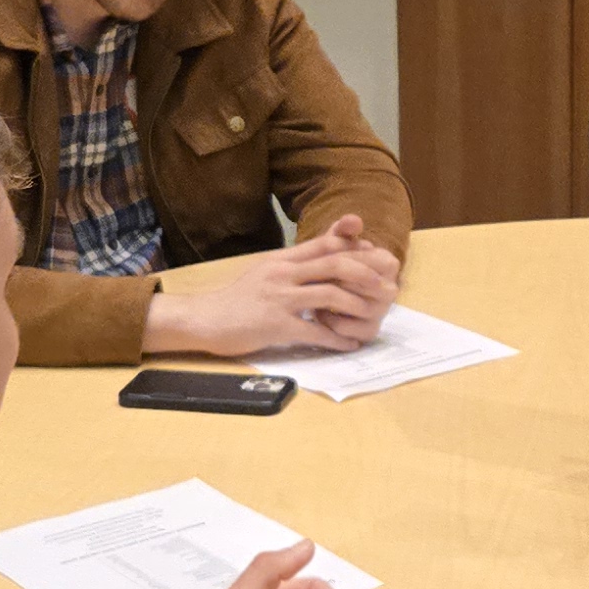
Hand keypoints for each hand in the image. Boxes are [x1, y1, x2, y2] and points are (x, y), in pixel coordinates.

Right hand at [146, 221, 401, 357]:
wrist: (203, 319)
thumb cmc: (236, 299)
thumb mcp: (264, 271)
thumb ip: (292, 267)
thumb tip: (320, 264)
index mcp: (282, 259)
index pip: (326, 243)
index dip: (355, 248)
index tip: (376, 258)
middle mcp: (283, 273)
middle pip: (335, 264)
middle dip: (366, 274)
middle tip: (386, 286)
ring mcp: (279, 299)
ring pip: (329, 296)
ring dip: (357, 307)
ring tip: (372, 316)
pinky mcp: (274, 326)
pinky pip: (314, 332)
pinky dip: (337, 339)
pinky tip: (350, 345)